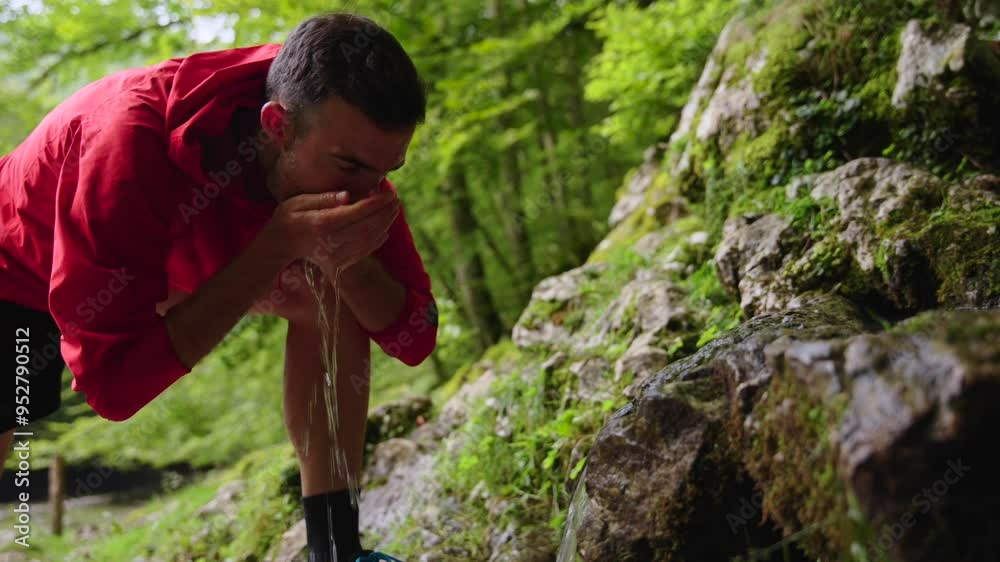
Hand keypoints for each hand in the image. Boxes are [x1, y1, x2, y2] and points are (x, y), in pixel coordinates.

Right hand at [262, 189, 399, 271]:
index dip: (376, 203)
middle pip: (367, 226)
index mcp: (321, 224)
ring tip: (393, 210)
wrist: (279, 248)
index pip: (356, 213)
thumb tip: (348, 196)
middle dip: (385, 212)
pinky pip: (364, 251)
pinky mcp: (339, 262)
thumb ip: (324, 198)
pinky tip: (384, 229)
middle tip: (395, 200)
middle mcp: (331, 241)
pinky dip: (377, 240)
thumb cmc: (287, 219)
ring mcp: (336, 255)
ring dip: (385, 225)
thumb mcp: (298, 202)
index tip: (389, 193)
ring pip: (369, 240)